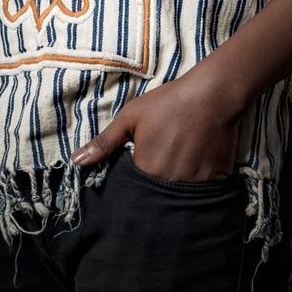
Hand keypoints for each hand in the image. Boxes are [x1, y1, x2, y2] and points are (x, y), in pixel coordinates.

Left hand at [69, 64, 241, 182]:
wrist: (212, 94)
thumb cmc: (169, 102)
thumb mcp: (130, 116)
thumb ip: (104, 142)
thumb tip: (76, 162)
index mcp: (146, 169)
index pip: (135, 189)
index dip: (138, 177)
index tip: (145, 163)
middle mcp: (168, 182)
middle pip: (158, 194)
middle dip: (158, 182)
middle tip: (166, 160)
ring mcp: (194, 184)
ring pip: (180, 196)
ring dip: (178, 185)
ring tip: (182, 163)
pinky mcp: (216, 181)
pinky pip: (203, 193)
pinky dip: (199, 184)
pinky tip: (198, 164)